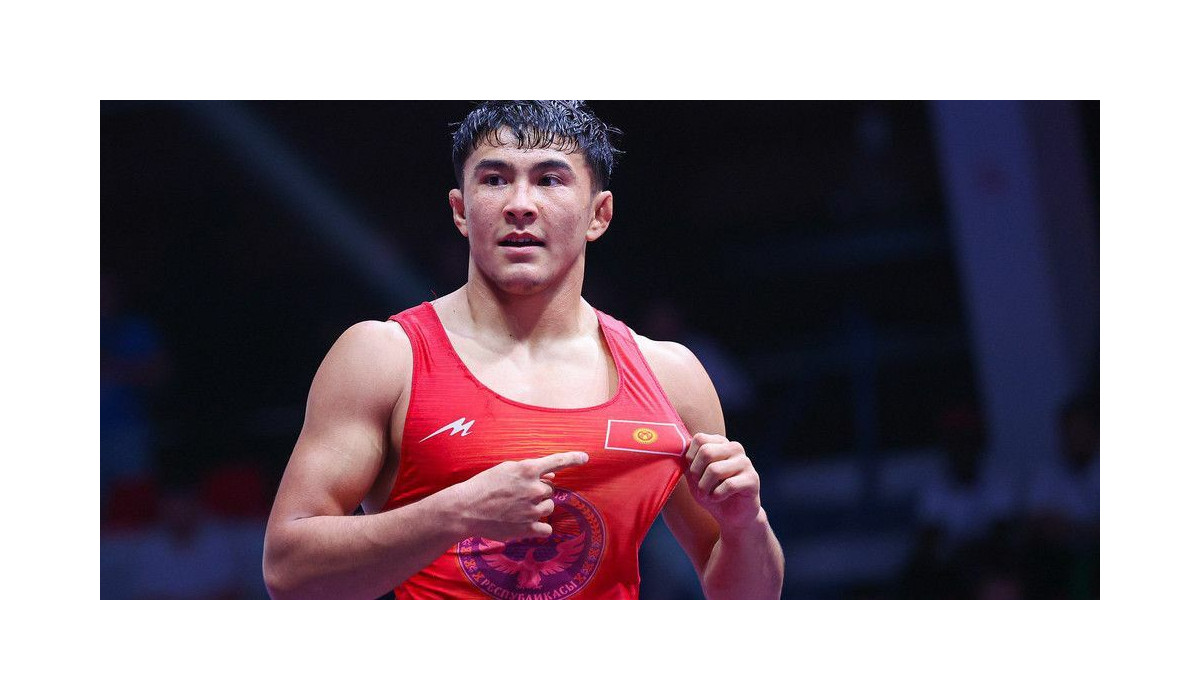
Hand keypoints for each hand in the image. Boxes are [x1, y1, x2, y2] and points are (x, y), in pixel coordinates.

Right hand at [451, 451, 588, 540]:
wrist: (465, 509)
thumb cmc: (483, 485)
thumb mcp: (505, 469)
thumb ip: (529, 471)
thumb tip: (551, 477)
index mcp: (528, 470)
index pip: (558, 461)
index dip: (573, 458)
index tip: (585, 457)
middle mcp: (533, 488)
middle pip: (550, 489)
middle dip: (539, 490)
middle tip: (520, 493)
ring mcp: (532, 509)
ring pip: (549, 507)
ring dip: (540, 507)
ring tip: (519, 508)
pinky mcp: (527, 528)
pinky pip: (547, 528)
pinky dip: (541, 527)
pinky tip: (529, 523)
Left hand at [684, 434, 761, 529]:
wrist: (732, 515)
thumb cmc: (711, 492)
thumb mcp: (694, 476)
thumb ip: (687, 461)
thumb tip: (677, 449)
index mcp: (720, 443)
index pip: (700, 439)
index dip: (690, 458)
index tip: (693, 474)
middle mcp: (734, 448)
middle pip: (706, 452)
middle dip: (696, 473)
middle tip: (699, 487)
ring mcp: (745, 462)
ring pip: (715, 470)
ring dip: (704, 487)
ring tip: (707, 494)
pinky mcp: (752, 479)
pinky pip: (728, 485)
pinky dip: (717, 495)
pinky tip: (718, 498)